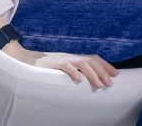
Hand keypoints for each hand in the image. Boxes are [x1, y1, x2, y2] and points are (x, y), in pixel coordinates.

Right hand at [3, 41, 117, 87]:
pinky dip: (73, 72)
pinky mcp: (52, 63)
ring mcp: (62, 59)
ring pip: (82, 63)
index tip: (116, 74)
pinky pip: (65, 66)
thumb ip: (73, 71)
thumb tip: (86, 80)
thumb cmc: (43, 67)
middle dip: (103, 71)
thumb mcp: (61, 68)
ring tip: (100, 84)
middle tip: (111, 83)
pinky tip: (79, 81)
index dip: (105, 65)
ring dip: (93, 74)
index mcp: (73, 58)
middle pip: (90, 60)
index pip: (93, 58)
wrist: (24, 59)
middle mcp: (70, 56)